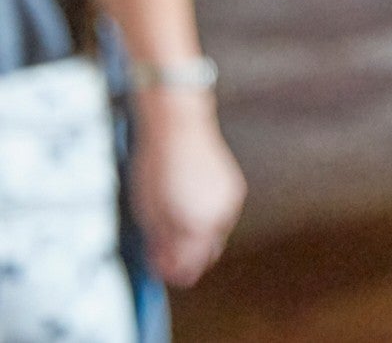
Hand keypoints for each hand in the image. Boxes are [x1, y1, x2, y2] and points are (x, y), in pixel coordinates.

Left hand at [127, 90, 244, 285]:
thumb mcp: (148, 212)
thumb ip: (160, 243)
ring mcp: (230, 203)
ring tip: (174, 226)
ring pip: (216, 235)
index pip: (189, 266)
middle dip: (188, 259)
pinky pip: (222, 216)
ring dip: (198, 239)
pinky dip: (207, 220)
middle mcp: (219, 219)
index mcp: (196, 227)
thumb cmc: (156, 167)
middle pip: (207, 254)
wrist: (179, 129)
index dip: (172, 272)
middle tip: (163, 253)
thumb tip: (163, 262)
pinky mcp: (234, 188)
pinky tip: (189, 209)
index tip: (158, 270)